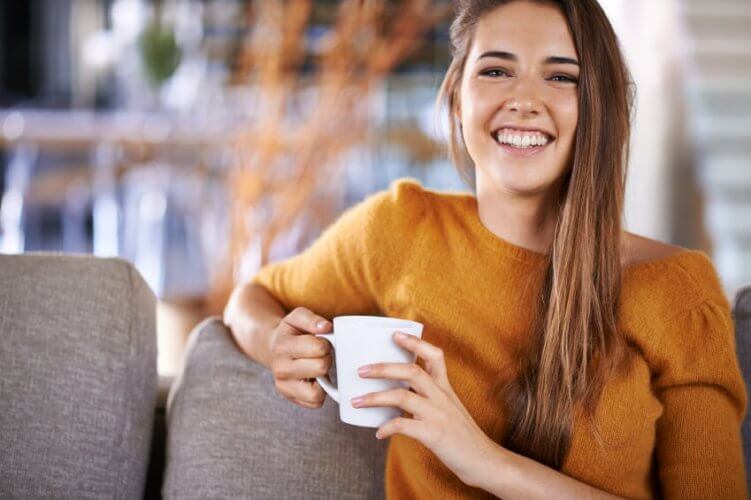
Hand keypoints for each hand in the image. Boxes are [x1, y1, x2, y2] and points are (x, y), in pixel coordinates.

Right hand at [269, 307, 333, 408]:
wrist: (273, 347)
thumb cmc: (291, 332)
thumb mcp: (298, 317)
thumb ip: (312, 319)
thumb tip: (326, 327)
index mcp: (283, 346)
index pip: (319, 348)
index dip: (326, 343)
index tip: (320, 341)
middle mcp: (280, 369)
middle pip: (321, 367)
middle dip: (326, 358)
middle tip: (319, 355)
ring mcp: (283, 386)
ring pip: (317, 393)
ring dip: (323, 378)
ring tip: (316, 367)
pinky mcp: (290, 397)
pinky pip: (316, 402)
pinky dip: (320, 391)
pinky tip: (314, 379)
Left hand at [350, 331, 498, 486]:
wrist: (484, 461)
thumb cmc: (463, 436)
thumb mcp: (450, 408)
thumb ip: (430, 398)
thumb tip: (399, 394)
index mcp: (445, 388)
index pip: (434, 356)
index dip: (415, 342)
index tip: (395, 335)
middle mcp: (442, 396)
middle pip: (411, 371)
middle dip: (382, 368)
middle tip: (361, 370)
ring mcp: (438, 414)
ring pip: (401, 396)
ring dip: (374, 398)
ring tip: (356, 401)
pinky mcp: (434, 434)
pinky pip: (403, 425)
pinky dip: (387, 427)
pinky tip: (378, 433)